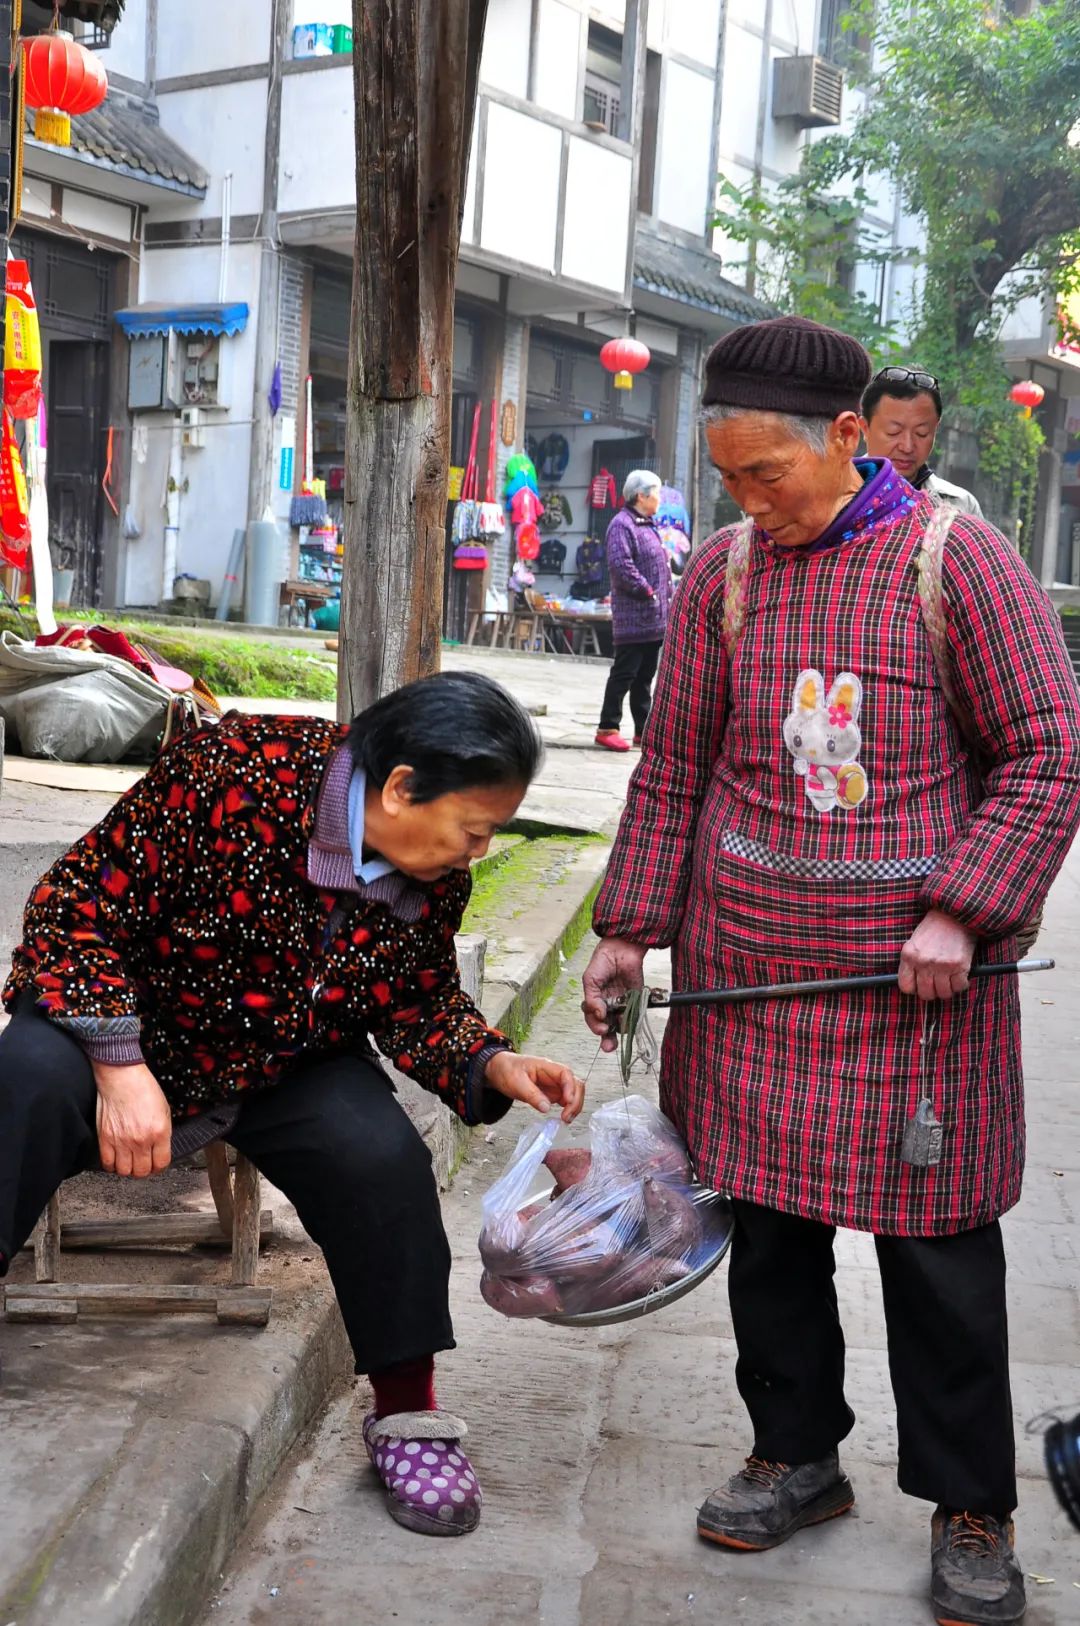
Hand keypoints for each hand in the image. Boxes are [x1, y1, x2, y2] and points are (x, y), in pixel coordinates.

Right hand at [93, 1062, 172, 1176]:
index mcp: (159, 1132)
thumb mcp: (164, 1110)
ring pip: (125, 1171)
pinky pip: (108, 1163)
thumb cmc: (143, 1088)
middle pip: (142, 1171)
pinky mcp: (105, 1138)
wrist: (121, 1076)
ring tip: (130, 1161)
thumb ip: (163, 1132)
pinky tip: (116, 1158)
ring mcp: (121, 1141)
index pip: (161, 1163)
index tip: (157, 1164)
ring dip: (128, 1169)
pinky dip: (112, 1165)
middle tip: (143, 1163)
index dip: (159, 1167)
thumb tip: (160, 1148)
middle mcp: (141, 1140)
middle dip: (144, 1169)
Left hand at [484, 1052, 584, 1122]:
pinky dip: (569, 1109)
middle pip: (575, 1084)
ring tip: (566, 1120)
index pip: (566, 1074)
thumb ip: (531, 1095)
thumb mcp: (516, 1082)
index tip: (567, 1102)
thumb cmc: (507, 1071)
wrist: (500, 1070)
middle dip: (575, 1100)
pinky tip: (564, 1118)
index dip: (570, 1087)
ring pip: (574, 1093)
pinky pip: (566, 1100)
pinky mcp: (552, 1093)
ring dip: (574, 1106)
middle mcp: (554, 1075)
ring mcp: (555, 1084)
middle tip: (567, 1117)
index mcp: (546, 1066)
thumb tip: (547, 1108)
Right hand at [582, 937, 646, 1052]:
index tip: (601, 1027)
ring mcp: (623, 1005)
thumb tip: (598, 1014)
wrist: (621, 949)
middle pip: (607, 1029)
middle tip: (608, 1046)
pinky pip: (635, 1017)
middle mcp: (608, 1007)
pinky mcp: (637, 1001)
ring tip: (620, 1030)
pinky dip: (633, 1022)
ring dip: (620, 1032)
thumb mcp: (590, 980)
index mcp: (595, 1002)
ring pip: (621, 1026)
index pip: (594, 1020)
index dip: (596, 1026)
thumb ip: (592, 999)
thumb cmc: (602, 962)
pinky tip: (630, 1023)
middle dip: (607, 1040)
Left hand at [898, 909, 976, 1002]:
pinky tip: (960, 975)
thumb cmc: (935, 928)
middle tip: (938, 983)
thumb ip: (912, 962)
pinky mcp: (959, 965)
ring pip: (943, 993)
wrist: (955, 913)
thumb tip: (915, 986)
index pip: (906, 986)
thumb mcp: (915, 942)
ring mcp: (941, 965)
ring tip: (950, 979)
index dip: (915, 989)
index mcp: (908, 955)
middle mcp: (923, 962)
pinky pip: (960, 986)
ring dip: (948, 989)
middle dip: (933, 992)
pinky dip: (961, 984)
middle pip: (926, 994)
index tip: (921, 985)